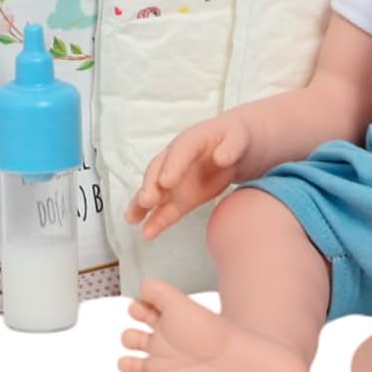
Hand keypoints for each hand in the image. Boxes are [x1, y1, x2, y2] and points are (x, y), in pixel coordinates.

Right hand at [125, 114, 252, 239]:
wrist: (237, 149)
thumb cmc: (235, 138)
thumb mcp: (239, 138)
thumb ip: (231, 147)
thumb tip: (222, 157)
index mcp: (191, 140)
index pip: (180, 151)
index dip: (172, 166)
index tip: (166, 182)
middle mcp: (176, 160)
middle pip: (159, 171)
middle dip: (151, 186)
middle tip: (147, 200)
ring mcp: (176, 180)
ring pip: (155, 192)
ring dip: (143, 205)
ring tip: (133, 218)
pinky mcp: (181, 199)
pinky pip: (166, 211)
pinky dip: (156, 222)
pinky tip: (146, 233)